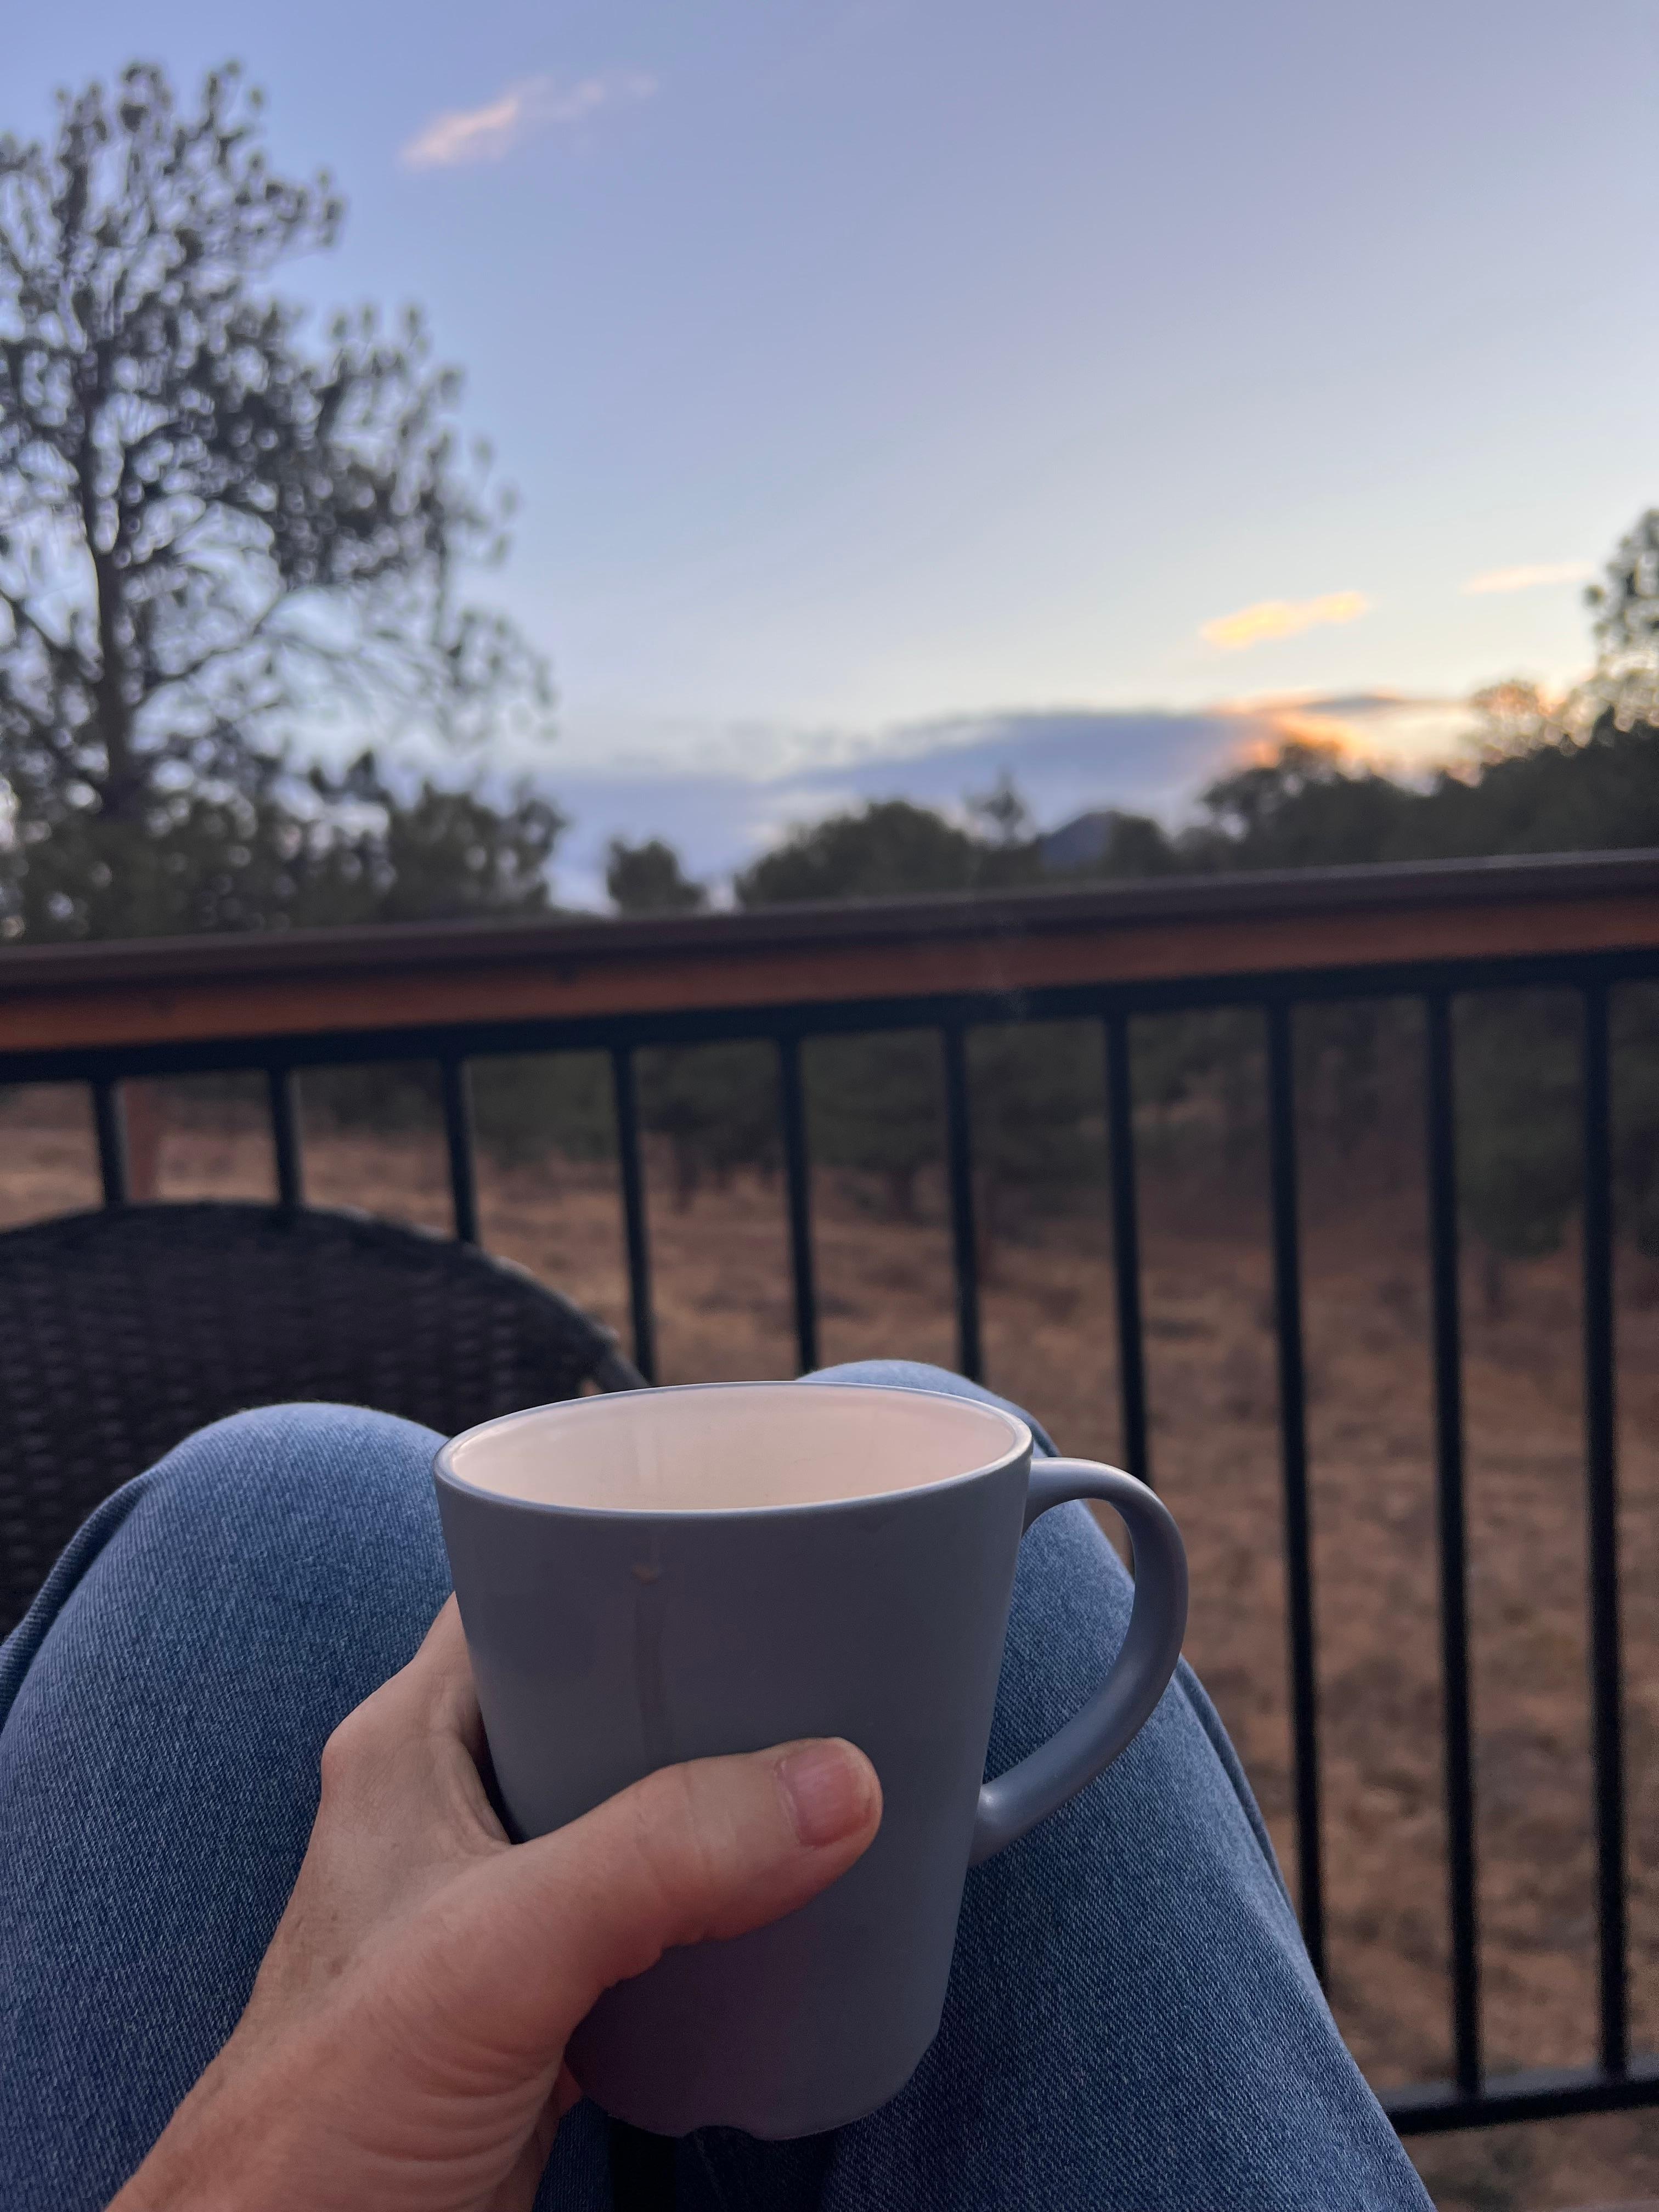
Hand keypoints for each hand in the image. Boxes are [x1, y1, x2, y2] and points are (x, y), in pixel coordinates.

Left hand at [110, 1598, 881, 2211]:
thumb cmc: (323, 2114)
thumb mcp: (496, 1954)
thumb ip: (660, 1859)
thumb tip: (838, 1783)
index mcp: (413, 1746)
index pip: (524, 1591)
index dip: (625, 1553)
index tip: (749, 1535)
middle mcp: (453, 1808)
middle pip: (601, 1699)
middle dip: (709, 1683)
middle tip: (825, 1656)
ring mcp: (497, 1909)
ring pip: (634, 1810)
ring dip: (721, 1799)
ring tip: (829, 1763)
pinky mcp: (539, 2005)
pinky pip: (650, 1916)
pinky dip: (719, 1904)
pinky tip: (789, 1898)